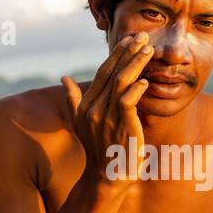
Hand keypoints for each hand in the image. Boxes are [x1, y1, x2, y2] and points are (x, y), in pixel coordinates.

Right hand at [61, 32, 152, 191]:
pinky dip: (136, 91)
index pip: (102, 73)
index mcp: (86, 105)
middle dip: (128, 52)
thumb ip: (73, 99)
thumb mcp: (80, 123)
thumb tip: (64, 78)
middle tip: (142, 36)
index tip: (129, 39)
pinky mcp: (120, 128)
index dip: (116, 54)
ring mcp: (106, 119)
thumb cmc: (99, 149)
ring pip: (121, 84)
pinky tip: (145, 81)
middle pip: (112, 73)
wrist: (105, 177)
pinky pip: (127, 104)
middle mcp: (94, 109)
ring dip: (136, 65)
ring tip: (148, 50)